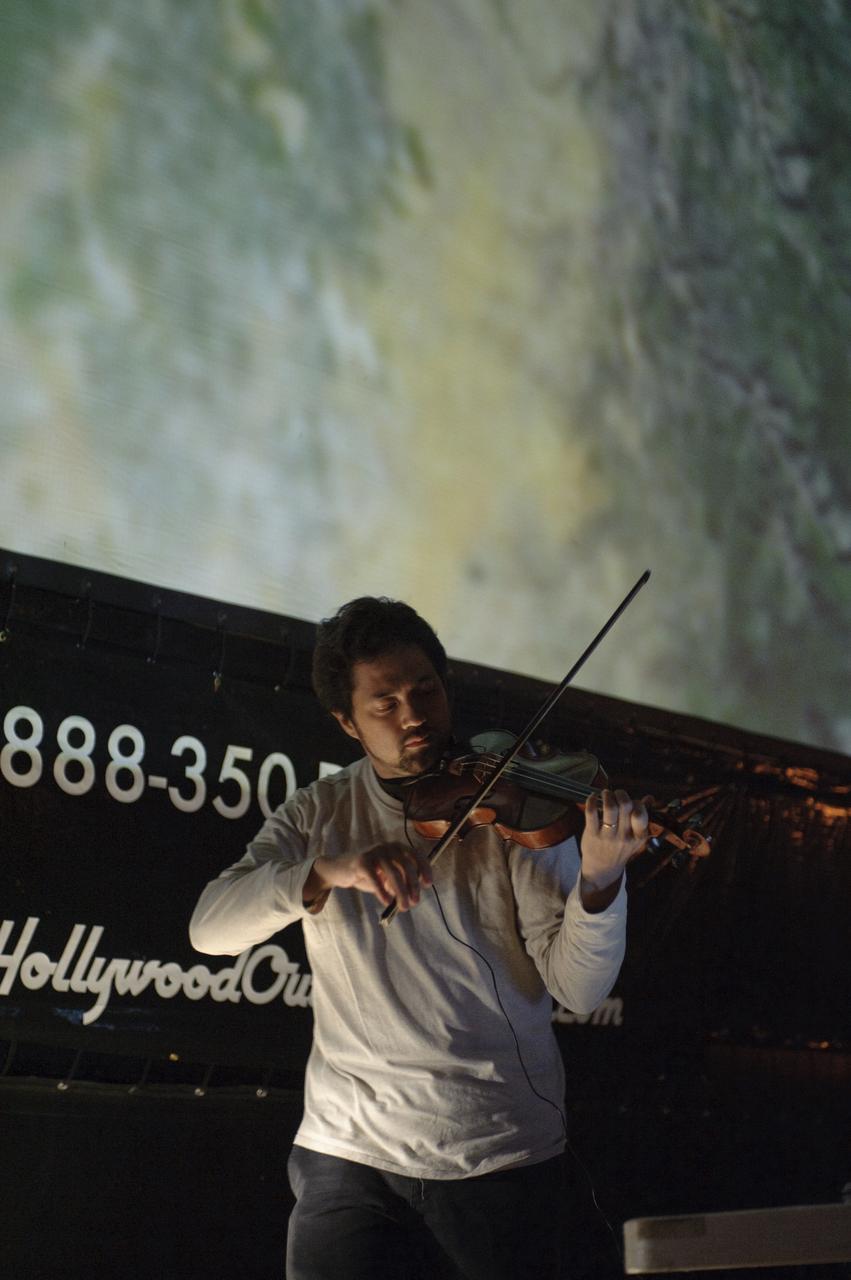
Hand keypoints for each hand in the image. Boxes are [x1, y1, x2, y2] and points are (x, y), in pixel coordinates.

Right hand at [303, 844, 433, 911]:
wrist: (339, 870)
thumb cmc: (367, 874)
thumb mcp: (386, 877)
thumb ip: (399, 882)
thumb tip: (412, 895)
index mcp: (396, 847)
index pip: (416, 854)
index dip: (424, 868)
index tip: (427, 884)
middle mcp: (387, 846)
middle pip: (406, 865)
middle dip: (413, 885)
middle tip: (414, 902)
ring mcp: (374, 852)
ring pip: (393, 872)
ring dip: (401, 892)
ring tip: (403, 907)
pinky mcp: (362, 861)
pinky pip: (375, 877)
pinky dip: (382, 891)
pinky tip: (386, 901)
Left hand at [579, 788, 650, 910]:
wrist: (603, 869)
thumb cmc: (620, 849)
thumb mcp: (636, 837)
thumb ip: (643, 816)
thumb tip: (649, 798)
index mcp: (638, 836)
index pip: (641, 814)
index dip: (636, 802)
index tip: (631, 801)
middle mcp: (624, 836)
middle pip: (625, 806)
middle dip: (621, 794)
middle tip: (616, 793)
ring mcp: (608, 836)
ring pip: (610, 808)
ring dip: (607, 795)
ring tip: (605, 793)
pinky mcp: (592, 834)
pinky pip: (591, 813)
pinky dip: (591, 800)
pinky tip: (593, 797)